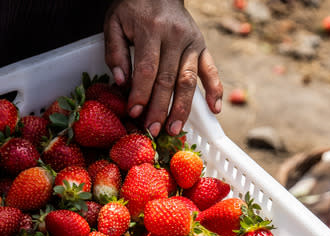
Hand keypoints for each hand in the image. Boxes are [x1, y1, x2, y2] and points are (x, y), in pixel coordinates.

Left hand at [104, 0, 222, 136]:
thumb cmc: (132, 9)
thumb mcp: (114, 24)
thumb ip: (115, 52)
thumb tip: (122, 82)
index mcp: (151, 31)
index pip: (147, 69)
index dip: (141, 93)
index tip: (134, 113)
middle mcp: (175, 38)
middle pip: (168, 79)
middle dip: (160, 108)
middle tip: (153, 130)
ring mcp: (192, 43)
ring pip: (189, 79)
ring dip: (183, 107)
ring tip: (174, 129)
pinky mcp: (202, 46)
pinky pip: (211, 69)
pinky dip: (215, 90)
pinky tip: (215, 110)